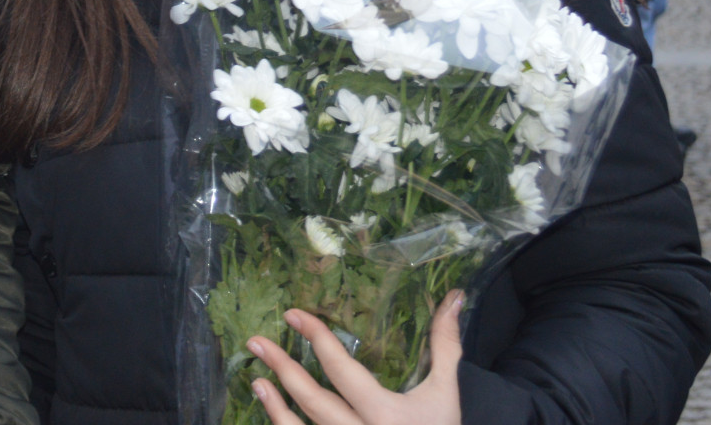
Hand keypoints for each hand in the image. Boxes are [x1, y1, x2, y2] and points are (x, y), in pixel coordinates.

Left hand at [247, 291, 462, 424]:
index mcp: (387, 414)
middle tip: (256, 341)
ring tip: (256, 380)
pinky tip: (273, 412)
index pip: (343, 371)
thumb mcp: (446, 393)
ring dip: (276, 407)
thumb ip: (444, 345)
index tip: (293, 314)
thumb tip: (454, 297)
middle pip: (314, 401)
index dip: (317, 340)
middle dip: (283, 369)